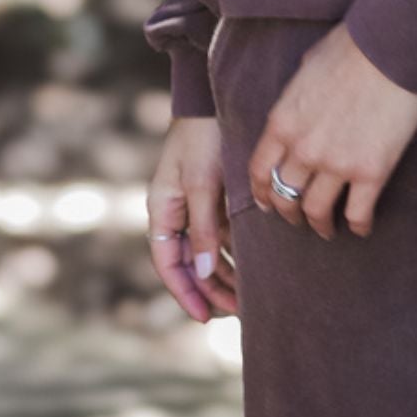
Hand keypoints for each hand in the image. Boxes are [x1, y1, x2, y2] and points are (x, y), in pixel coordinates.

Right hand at [146, 117, 239, 321]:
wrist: (216, 99)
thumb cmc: (203, 137)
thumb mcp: (201, 183)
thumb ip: (202, 227)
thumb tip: (201, 271)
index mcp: (161, 210)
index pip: (167, 264)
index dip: (184, 292)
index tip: (203, 317)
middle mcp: (176, 213)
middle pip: (189, 263)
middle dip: (210, 289)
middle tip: (237, 312)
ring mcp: (196, 205)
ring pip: (207, 251)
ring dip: (224, 274)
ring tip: (248, 297)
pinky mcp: (216, 196)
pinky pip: (223, 234)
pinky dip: (235, 252)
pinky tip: (254, 268)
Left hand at [248, 19, 416, 239]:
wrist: (390, 47)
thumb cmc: (350, 47)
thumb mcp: (306, 68)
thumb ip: (296, 97)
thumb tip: (301, 105)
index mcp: (283, 122)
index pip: (260, 171)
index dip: (262, 192)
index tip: (268, 202)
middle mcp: (303, 149)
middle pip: (285, 196)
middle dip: (289, 211)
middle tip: (298, 217)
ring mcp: (336, 164)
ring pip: (317, 211)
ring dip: (320, 224)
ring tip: (327, 228)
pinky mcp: (371, 172)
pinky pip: (357, 212)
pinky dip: (358, 225)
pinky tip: (361, 226)